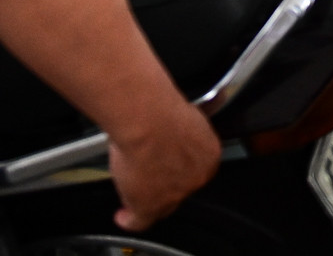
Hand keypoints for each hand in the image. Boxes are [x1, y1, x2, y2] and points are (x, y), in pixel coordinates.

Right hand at [108, 99, 220, 229]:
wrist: (147, 120)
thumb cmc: (161, 111)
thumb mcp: (184, 116)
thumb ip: (183, 130)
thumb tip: (174, 129)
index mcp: (209, 155)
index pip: (196, 170)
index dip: (180, 169)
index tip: (170, 166)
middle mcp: (196, 178)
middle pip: (181, 189)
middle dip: (167, 185)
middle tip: (150, 178)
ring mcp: (174, 195)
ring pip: (161, 204)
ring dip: (148, 199)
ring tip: (134, 191)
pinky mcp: (150, 207)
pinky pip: (140, 220)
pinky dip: (130, 219)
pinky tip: (123, 216)